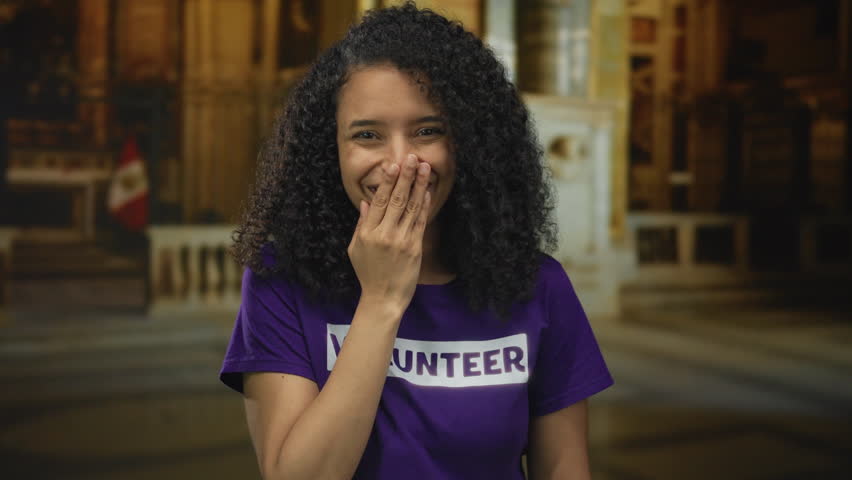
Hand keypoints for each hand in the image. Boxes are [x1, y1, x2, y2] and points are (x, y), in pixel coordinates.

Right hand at [347, 153, 431, 313]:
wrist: (383, 298)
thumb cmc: (368, 273)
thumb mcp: (355, 249)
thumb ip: (361, 224)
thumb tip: (366, 202)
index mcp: (367, 233)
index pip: (379, 201)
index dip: (387, 181)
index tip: (393, 164)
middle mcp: (384, 234)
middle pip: (397, 199)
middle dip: (406, 177)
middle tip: (412, 158)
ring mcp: (401, 240)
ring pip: (411, 207)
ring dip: (419, 185)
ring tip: (424, 168)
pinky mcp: (414, 247)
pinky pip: (420, 221)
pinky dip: (424, 205)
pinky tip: (427, 191)